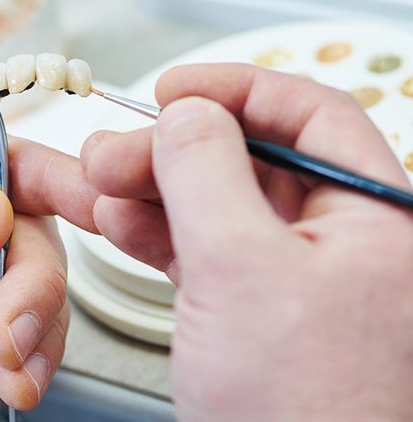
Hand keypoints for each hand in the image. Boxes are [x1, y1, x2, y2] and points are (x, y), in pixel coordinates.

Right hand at [81, 64, 412, 420]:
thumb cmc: (304, 415)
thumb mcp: (242, 270)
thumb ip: (207, 174)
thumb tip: (186, 114)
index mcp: (376, 217)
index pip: (308, 115)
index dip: (235, 90)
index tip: (173, 89)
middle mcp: (342, 241)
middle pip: (251, 158)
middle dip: (174, 147)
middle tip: (114, 148)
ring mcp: (295, 276)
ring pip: (220, 202)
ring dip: (155, 188)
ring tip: (102, 185)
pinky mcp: (256, 309)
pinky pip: (205, 247)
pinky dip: (158, 230)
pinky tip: (120, 222)